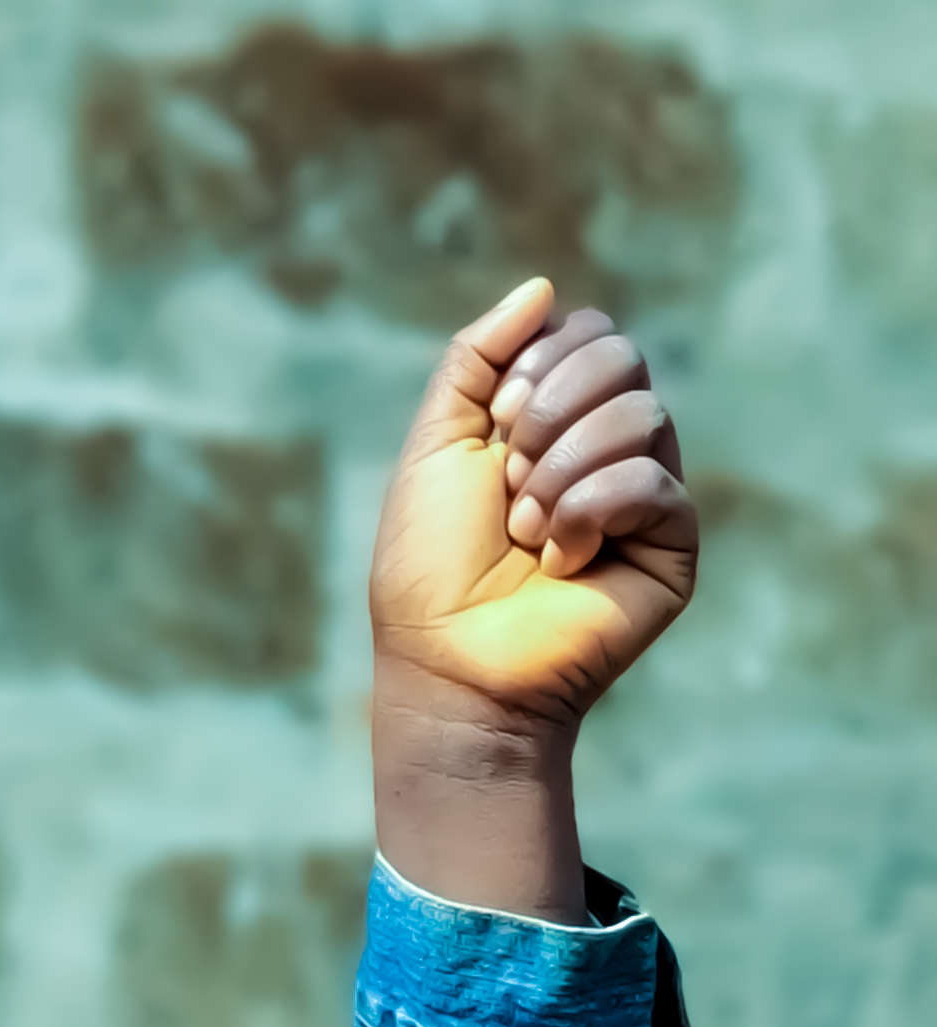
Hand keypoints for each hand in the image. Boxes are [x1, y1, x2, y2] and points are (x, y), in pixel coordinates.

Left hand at [365, 279, 698, 922]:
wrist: (449, 661)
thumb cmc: (430, 566)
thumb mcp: (436, 445)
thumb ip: (475, 359)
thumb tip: (541, 288)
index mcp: (551, 418)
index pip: (587, 333)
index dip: (538, 366)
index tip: (496, 428)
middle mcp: (605, 446)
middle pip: (622, 356)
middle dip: (548, 412)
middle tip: (509, 481)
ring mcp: (644, 492)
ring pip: (641, 411)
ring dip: (560, 471)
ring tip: (527, 531)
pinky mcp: (673, 541)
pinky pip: (654, 477)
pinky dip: (591, 509)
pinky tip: (562, 558)